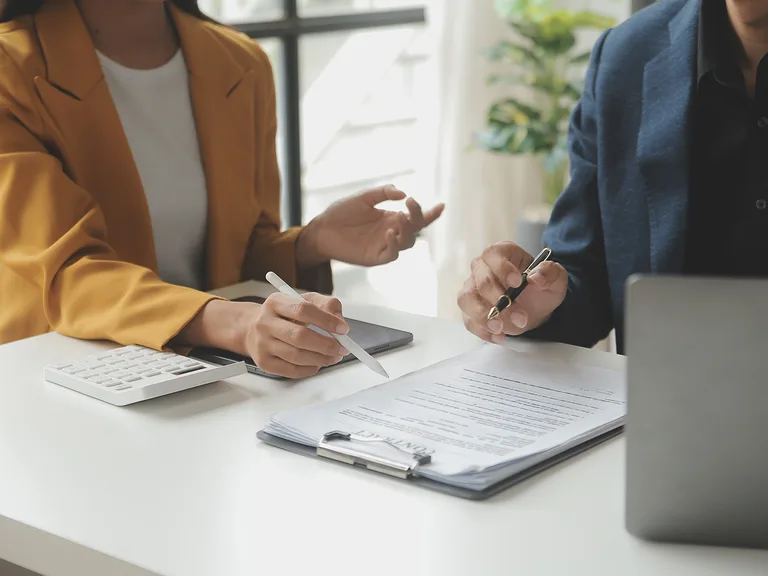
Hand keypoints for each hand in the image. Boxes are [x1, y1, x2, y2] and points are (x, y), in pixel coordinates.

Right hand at [244, 292, 350, 377]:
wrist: (253, 328)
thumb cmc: (284, 314)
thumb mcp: (304, 300)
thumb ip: (325, 305)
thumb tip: (339, 322)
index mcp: (276, 302)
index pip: (303, 310)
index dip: (326, 321)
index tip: (343, 329)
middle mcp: (265, 323)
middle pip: (300, 336)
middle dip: (326, 344)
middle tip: (342, 348)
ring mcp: (262, 344)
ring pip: (297, 356)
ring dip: (321, 358)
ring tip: (334, 356)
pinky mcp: (264, 363)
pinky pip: (292, 370)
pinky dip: (310, 368)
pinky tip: (317, 363)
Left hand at [296, 185, 444, 266]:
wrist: (322, 229)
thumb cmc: (342, 212)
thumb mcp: (363, 197)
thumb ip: (383, 193)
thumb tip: (404, 194)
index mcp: (391, 218)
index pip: (416, 217)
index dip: (430, 214)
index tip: (442, 206)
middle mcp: (392, 232)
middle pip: (415, 229)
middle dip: (418, 217)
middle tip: (410, 204)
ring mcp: (385, 245)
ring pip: (407, 243)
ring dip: (407, 231)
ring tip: (399, 218)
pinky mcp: (375, 257)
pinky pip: (391, 254)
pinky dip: (393, 244)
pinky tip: (389, 233)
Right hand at [457, 242, 567, 343]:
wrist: (536, 307)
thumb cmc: (541, 288)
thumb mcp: (555, 279)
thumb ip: (551, 273)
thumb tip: (536, 277)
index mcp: (501, 253)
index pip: (492, 254)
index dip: (502, 268)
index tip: (517, 283)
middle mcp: (481, 268)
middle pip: (481, 281)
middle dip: (500, 301)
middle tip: (520, 317)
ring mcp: (472, 289)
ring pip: (466, 300)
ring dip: (483, 316)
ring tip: (501, 328)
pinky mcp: (470, 309)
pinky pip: (468, 320)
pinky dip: (482, 331)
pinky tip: (499, 337)